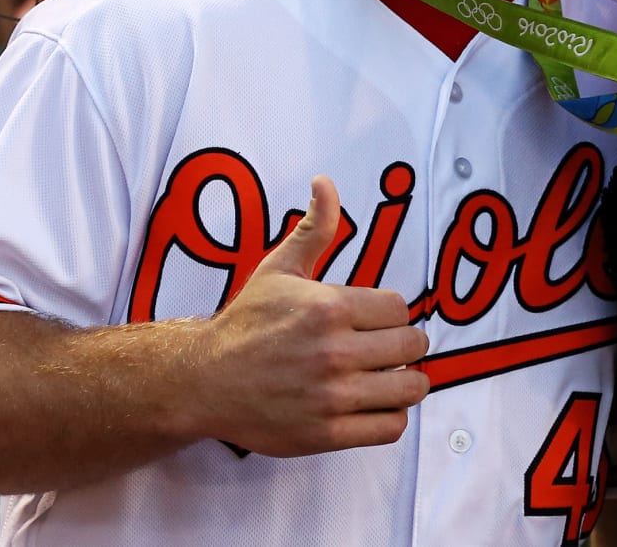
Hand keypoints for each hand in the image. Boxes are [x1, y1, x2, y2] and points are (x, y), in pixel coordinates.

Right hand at [190, 177, 429, 456]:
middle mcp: (335, 352)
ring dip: (407, 381)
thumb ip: (314, 229)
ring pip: (411, 387)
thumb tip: (325, 183)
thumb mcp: (278, 270)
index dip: (392, 313)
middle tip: (386, 348)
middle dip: (404, 345)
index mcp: (329, 308)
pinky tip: (376, 404)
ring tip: (389, 376)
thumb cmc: (246, 324)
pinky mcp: (328, 433)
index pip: (400, 308)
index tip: (376, 320)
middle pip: (412, 345)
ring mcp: (332, 396)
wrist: (203, 381)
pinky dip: (392, 416)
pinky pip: (390, 427)